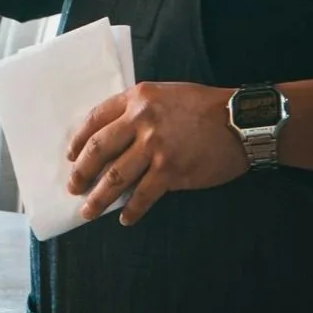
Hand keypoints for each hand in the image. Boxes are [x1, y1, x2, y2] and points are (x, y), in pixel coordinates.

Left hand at [67, 80, 245, 225]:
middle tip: (73, 187)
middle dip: (81, 172)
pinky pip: (142, 195)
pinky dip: (131, 209)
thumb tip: (115, 139)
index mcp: (138, 98)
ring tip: (88, 211)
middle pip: (98, 150)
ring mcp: (156, 147)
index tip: (70, 157)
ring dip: (98, 198)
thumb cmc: (206, 106)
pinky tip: (125, 218)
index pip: (96, 119)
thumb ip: (141, 110)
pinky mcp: (171, 170)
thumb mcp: (167, 95)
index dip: (78, 141)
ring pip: (115, 177)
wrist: (242, 121)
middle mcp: (142, 120)